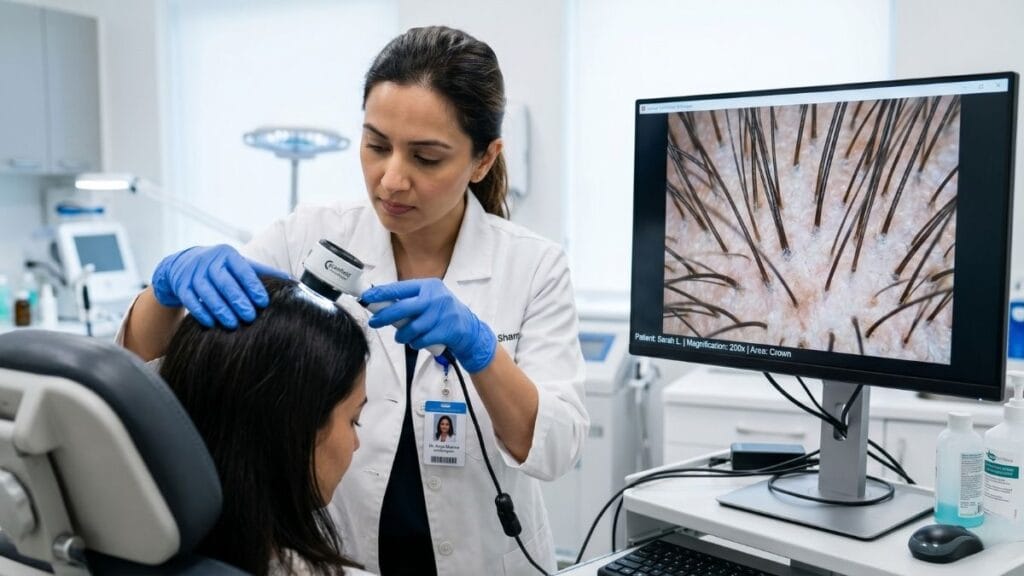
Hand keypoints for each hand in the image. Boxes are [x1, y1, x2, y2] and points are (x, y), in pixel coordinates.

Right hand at [151, 244, 288, 328]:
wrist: (182, 264)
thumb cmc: (221, 267)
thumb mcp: (239, 264)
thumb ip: (263, 272)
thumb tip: (294, 282)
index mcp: (228, 255)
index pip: (243, 270)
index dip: (253, 286)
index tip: (263, 302)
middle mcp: (210, 262)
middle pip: (225, 282)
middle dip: (238, 300)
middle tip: (250, 317)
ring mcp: (193, 273)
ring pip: (208, 292)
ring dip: (220, 309)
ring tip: (233, 324)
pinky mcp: (181, 286)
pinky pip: (191, 300)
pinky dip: (201, 312)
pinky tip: (212, 323)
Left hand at [363, 278, 496, 371]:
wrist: (469, 329)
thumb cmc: (443, 313)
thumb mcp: (429, 299)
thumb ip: (410, 300)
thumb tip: (381, 304)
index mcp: (428, 286)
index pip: (399, 288)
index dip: (381, 293)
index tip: (366, 297)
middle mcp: (435, 297)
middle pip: (403, 308)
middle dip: (385, 317)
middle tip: (374, 322)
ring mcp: (442, 314)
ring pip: (411, 328)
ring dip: (402, 335)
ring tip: (401, 337)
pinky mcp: (446, 330)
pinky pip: (421, 340)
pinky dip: (415, 343)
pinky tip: (416, 342)